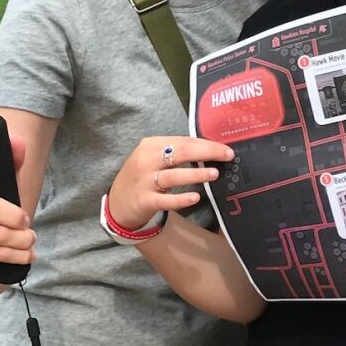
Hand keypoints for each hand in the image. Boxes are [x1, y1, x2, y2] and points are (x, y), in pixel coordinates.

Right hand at [108, 135, 234, 231]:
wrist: (118, 204)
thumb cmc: (142, 178)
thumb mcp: (153, 159)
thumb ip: (175, 153)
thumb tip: (209, 150)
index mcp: (150, 146)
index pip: (183, 141)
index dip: (206, 144)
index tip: (225, 148)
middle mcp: (146, 161)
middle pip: (179, 153)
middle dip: (206, 152)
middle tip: (226, 156)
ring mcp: (144, 182)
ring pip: (172, 176)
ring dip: (195, 174)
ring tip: (214, 174)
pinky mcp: (145, 201)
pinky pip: (165, 200)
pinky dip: (180, 198)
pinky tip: (195, 197)